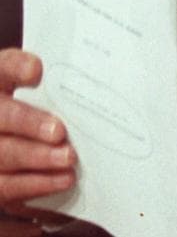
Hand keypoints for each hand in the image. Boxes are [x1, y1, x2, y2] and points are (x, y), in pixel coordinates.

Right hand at [0, 50, 75, 213]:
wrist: (20, 129)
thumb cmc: (43, 100)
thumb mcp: (49, 82)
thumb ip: (61, 76)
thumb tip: (89, 71)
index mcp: (0, 82)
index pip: (3, 67)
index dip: (17, 67)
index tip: (37, 70)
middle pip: (1, 117)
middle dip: (29, 125)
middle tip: (59, 132)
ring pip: (2, 155)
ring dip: (37, 159)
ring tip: (69, 158)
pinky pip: (6, 187)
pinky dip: (36, 185)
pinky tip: (62, 180)